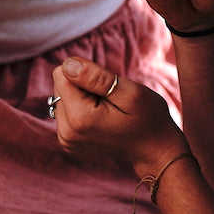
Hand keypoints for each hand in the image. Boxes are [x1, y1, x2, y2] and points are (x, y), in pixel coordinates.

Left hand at [51, 55, 186, 179]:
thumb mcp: (130, 93)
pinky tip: (100, 117)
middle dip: (83, 85)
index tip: (107, 89)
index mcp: (79, 119)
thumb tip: (67, 64)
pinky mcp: (67, 140)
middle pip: (59, 84)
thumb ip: (96, 77)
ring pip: (61, 95)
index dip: (86, 73)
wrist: (154, 149)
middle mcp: (66, 132)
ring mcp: (66, 140)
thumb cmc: (148, 118)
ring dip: (82, 96)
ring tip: (106, 109)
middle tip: (109, 100)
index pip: (62, 73)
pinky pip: (65, 109)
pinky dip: (81, 107)